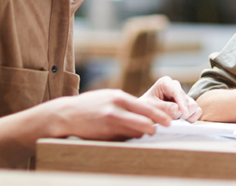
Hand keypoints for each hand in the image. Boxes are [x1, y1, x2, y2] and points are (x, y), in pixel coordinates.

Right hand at [39, 89, 171, 140]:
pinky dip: (127, 138)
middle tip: (159, 130)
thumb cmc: (90, 105)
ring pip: (136, 133)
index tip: (169, 121)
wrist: (66, 115)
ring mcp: (110, 124)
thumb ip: (126, 102)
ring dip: (140, 133)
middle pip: (145, 123)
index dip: (160, 116)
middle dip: (155, 128)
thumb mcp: (108, 96)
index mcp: (119, 97)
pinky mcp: (105, 135)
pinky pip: (124, 139)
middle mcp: (116, 110)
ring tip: (136, 131)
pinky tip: (122, 134)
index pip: (146, 108)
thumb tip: (147, 112)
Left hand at [140, 76, 201, 121]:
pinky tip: (180, 120)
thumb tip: (177, 109)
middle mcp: (176, 87)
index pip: (178, 92)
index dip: (182, 103)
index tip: (184, 113)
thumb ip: (162, 108)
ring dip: (185, 117)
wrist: (144, 113)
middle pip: (189, 101)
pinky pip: (197, 111)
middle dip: (181, 113)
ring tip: (173, 119)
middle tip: (170, 119)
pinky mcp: (187, 104)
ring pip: (194, 107)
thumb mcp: (149, 107)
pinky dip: (190, 118)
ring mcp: (183, 96)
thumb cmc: (144, 108)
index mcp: (165, 83)